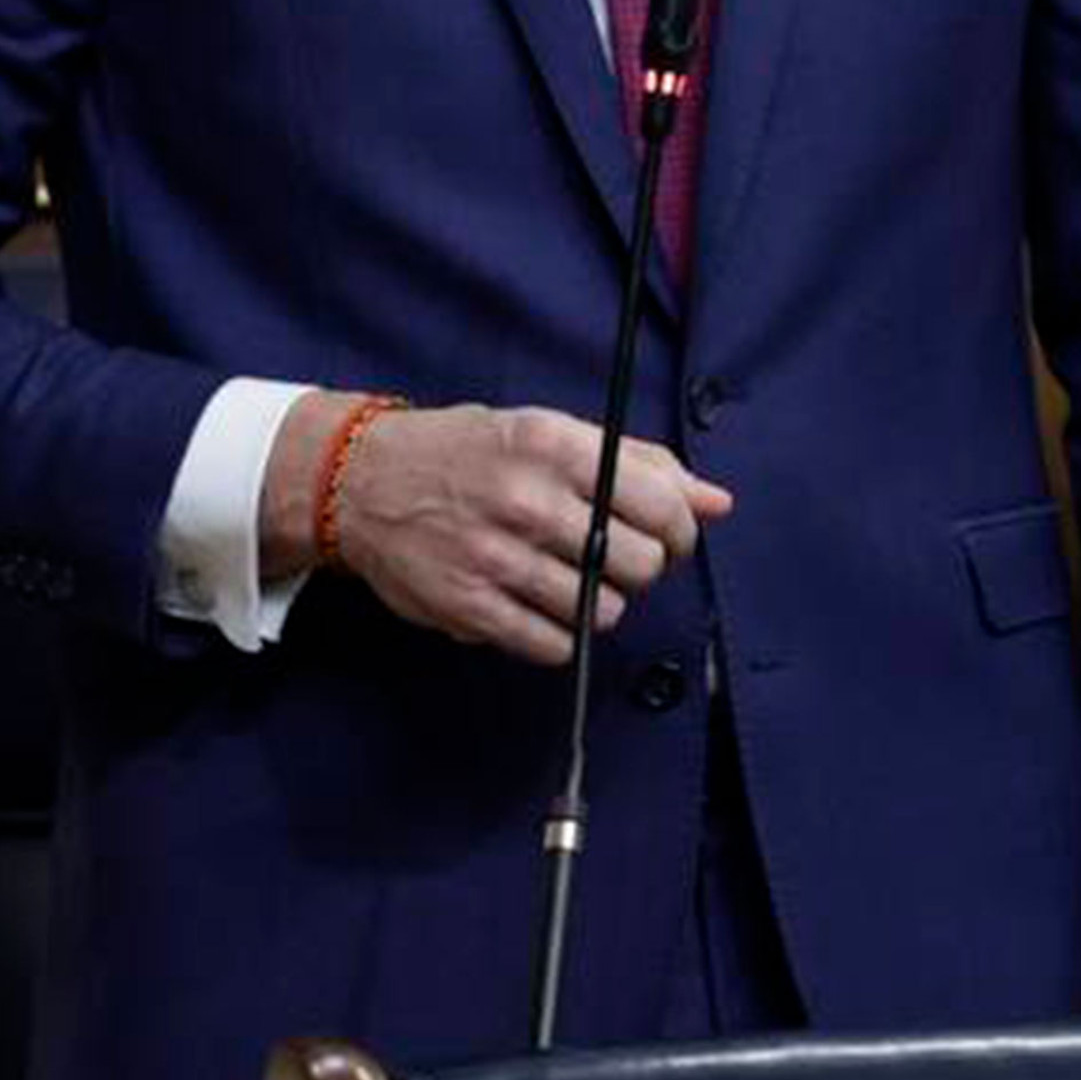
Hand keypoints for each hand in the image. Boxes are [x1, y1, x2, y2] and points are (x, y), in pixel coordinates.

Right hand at [264, 395, 732, 666]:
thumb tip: (718, 502)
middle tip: (611, 556)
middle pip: (640, 564)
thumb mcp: (549, 433)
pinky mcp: (471, 607)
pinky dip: (558, 634)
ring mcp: (496, 556)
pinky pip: (554, 645)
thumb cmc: (470, 453)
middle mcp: (526, 498)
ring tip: (566, 578)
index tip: (666, 535)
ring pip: (601, 610)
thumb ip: (639, 464)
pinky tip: (539, 605)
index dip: (679, 530)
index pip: (661, 502)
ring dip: (597, 603)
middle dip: (639, 569)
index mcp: (552, 445)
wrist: (362, 481)